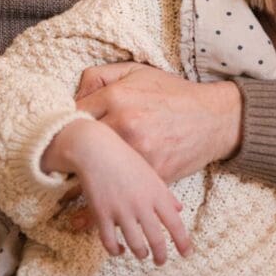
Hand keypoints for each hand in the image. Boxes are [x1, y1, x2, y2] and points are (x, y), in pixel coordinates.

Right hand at [42, 118, 190, 264]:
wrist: (96, 149)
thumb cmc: (125, 159)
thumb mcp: (150, 173)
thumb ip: (166, 194)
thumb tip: (179, 210)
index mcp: (156, 193)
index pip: (175, 224)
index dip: (183, 242)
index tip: (187, 254)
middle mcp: (141, 204)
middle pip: (157, 240)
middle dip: (161, 256)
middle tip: (161, 261)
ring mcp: (121, 210)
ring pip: (136, 245)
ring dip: (141, 254)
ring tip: (142, 255)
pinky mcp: (102, 214)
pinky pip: (110, 243)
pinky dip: (116, 251)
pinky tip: (119, 250)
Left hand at [76, 62, 241, 183]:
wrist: (214, 118)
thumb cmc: (172, 93)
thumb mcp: (135, 71)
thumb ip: (99, 76)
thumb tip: (71, 95)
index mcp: (118, 97)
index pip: (72, 114)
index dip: (63, 125)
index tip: (61, 133)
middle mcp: (126, 125)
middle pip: (80, 145)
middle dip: (70, 152)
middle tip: (61, 157)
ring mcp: (140, 153)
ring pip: (96, 171)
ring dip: (83, 176)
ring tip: (73, 179)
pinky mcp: (153, 176)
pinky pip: (120, 191)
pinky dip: (105, 198)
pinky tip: (91, 204)